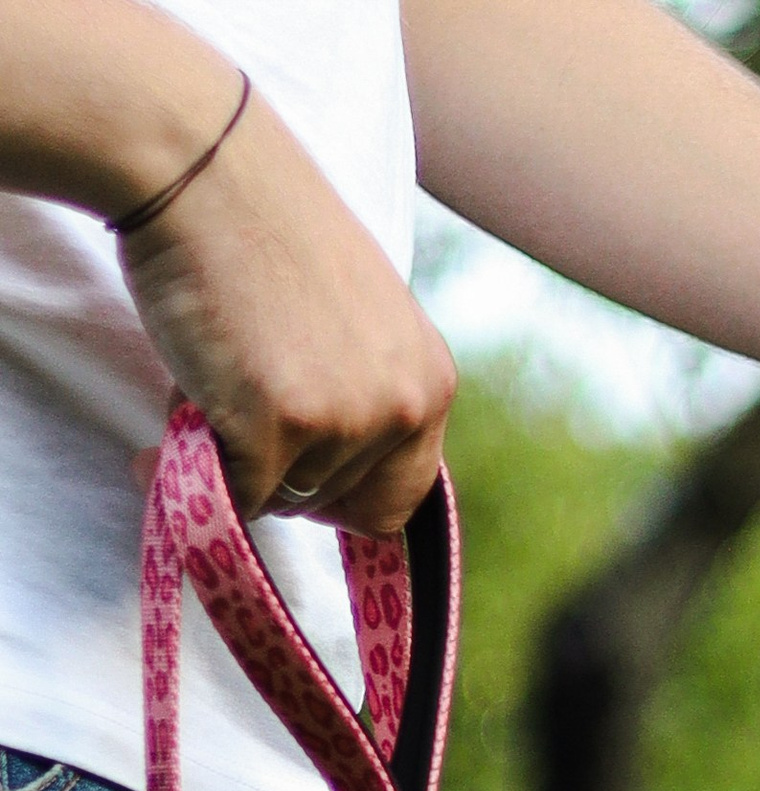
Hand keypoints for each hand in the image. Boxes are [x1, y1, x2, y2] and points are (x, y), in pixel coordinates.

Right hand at [120, 84, 454, 530]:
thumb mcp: (354, 315)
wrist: (199, 163)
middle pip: (340, 501)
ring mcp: (346, 418)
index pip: (400, 496)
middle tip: (241, 403)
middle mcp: (403, 405)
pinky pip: (240, 494)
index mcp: (429, 379)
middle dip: (288, 471)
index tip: (296, 461)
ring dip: (243, 457)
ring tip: (214, 375)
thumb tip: (336, 467)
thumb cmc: (261, 227)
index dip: (341, 492)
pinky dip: (198, 471)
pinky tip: (173, 419)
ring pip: (287, 497)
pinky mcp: (280, 425)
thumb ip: (364, 385)